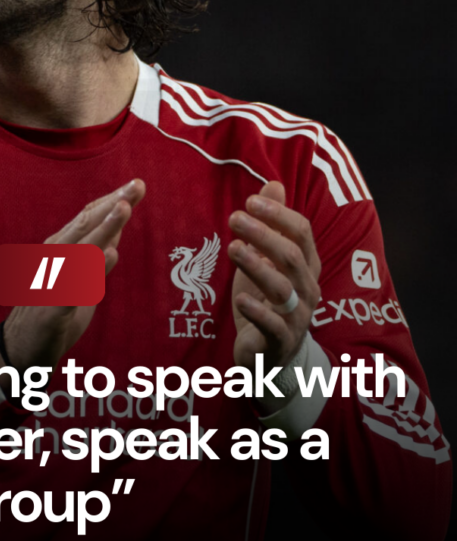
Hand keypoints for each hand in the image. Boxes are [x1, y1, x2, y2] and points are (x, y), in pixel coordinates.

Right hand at [0, 179, 145, 371]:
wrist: (22, 350)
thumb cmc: (52, 310)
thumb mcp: (79, 276)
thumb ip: (96, 252)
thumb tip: (117, 227)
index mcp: (61, 249)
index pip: (88, 218)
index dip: (112, 199)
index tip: (137, 184)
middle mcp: (54, 258)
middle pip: (85, 225)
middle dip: (112, 204)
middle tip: (137, 185)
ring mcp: (51, 281)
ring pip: (80, 249)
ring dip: (103, 229)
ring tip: (124, 209)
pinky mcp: (53, 308)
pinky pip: (73, 286)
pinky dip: (92, 269)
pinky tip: (110, 255)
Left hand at [228, 181, 319, 371]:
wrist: (270, 356)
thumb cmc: (267, 301)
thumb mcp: (266, 260)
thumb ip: (272, 224)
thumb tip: (273, 184)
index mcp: (306, 266)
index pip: (302, 234)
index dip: (278, 215)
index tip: (250, 201)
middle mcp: (307, 289)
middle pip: (292, 257)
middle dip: (264, 235)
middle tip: (234, 219)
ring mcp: (297, 317)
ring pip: (283, 289)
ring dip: (257, 267)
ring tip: (233, 249)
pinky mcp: (280, 342)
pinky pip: (273, 326)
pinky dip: (257, 310)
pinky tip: (240, 298)